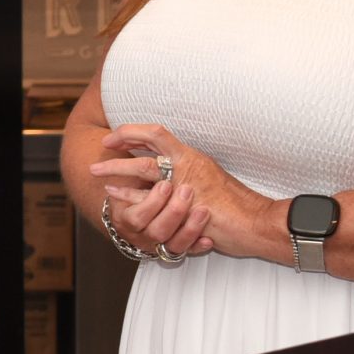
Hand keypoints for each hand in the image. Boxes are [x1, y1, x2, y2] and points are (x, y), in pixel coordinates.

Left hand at [88, 124, 274, 261]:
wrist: (256, 222)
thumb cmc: (235, 205)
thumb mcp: (210, 179)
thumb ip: (189, 174)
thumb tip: (170, 174)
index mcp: (192, 156)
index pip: (158, 133)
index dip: (134, 131)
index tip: (115, 135)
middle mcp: (188, 164)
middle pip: (147, 146)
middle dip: (120, 144)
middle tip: (102, 146)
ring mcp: (186, 184)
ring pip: (144, 169)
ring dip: (117, 168)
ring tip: (97, 171)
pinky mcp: (184, 205)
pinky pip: (149, 198)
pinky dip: (128, 195)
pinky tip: (113, 194)